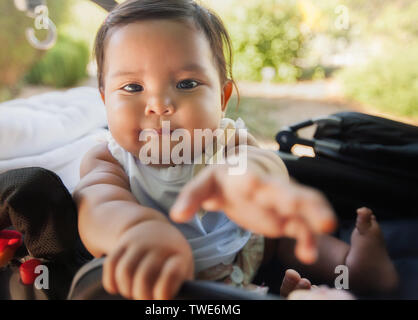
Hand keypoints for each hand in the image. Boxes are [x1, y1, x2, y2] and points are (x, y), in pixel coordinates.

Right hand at [102, 220, 193, 299]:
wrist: (157, 230)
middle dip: (141, 296)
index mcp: (179, 256)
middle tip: (145, 298)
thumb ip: (178, 285)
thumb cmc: (172, 260)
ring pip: (124, 272)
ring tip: (132, 291)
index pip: (172, 274)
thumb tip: (166, 299)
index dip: (164, 292)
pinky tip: (116, 288)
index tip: (162, 298)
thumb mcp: (183, 270)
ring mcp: (139, 242)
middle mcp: (159, 246)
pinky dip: (110, 281)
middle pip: (143, 278)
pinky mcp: (123, 243)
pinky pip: (110, 264)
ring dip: (126, 289)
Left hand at [169, 165, 335, 263]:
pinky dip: (307, 239)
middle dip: (292, 198)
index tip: (256, 185)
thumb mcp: (205, 185)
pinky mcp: (287, 217)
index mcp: (243, 176)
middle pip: (282, 190)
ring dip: (313, 214)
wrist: (245, 172)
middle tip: (302, 206)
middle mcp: (266, 186)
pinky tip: (308, 255)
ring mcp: (280, 201)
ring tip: (325, 226)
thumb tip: (176, 216)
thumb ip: (192, 198)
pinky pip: (301, 227)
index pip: (248, 178)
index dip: (252, 181)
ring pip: (302, 204)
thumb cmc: (223, 179)